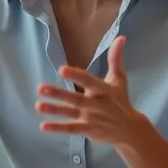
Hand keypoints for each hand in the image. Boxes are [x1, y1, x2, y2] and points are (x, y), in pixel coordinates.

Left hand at [35, 36, 150, 146]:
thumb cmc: (121, 100)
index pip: (88, 81)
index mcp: (103, 90)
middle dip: (57, 93)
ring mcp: (91, 118)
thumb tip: (120, 37)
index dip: (76, 75)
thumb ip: (115, 58)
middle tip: (40, 88)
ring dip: (54, 110)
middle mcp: (96, 104)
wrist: (130, 130)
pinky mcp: (88, 130)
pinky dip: (58, 128)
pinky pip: (71, 129)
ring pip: (69, 113)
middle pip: (74, 98)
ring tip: (38, 105)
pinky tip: (43, 126)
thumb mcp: (119, 79)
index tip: (61, 69)